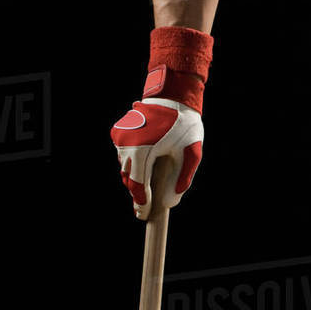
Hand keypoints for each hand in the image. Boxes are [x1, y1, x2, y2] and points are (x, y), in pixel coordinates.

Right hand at [110, 98, 203, 219]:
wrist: (172, 95)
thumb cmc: (184, 123)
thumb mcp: (192, 151)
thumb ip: (184, 177)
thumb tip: (171, 201)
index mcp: (143, 150)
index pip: (138, 185)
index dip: (141, 203)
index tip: (143, 215)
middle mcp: (127, 145)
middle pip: (129, 178)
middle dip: (138, 191)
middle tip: (146, 204)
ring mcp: (120, 137)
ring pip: (124, 166)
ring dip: (134, 175)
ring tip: (147, 182)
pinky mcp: (118, 131)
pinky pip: (123, 153)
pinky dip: (131, 160)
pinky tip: (144, 161)